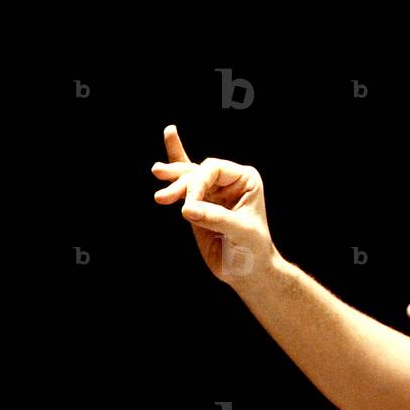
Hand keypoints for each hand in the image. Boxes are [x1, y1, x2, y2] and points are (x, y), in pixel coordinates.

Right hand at [152, 125, 276, 287]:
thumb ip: (216, 218)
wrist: (247, 270)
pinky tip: (169, 138)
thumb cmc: (252, 250)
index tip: (188, 208)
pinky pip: (184, 181)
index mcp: (245, 179)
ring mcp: (212, 190)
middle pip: (198, 171)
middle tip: (162, 198)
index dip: (197, 183)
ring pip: (187, 177)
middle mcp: (229, 181)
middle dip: (180, 182)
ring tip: (157, 174)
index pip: (214, 169)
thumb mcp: (241, 233)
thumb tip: (187, 209)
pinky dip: (175, 163)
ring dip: (171, 180)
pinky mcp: (198, 203)